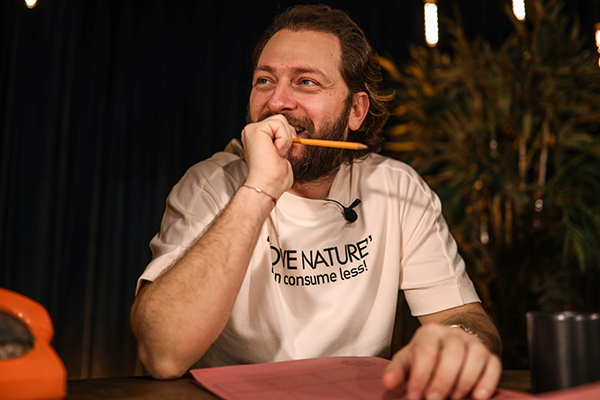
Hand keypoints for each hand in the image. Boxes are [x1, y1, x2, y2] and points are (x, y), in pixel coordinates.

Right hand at [242, 114, 293, 198]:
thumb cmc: (274, 179)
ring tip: (277, 153)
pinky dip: (283, 138)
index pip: (279, 127)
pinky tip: (275, 151)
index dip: (287, 138)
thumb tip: (297, 137)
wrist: (267, 186)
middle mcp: (252, 132)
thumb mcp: (283, 157)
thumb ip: (286, 144)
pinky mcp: (255, 129)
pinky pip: (279, 124)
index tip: (283, 154)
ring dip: (286, 138)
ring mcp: (252, 130)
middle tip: (280, 154)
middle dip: (288, 136)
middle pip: (280, 120)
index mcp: (258, 139)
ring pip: (281, 120)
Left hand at [383, 324, 501, 399]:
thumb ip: (397, 372)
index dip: (420, 376)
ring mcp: (473, 342)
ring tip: (453, 398)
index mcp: (429, 333)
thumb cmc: (426, 355)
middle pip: (452, 353)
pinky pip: (493, 364)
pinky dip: (488, 381)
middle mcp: (453, 334)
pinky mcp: (489, 354)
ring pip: (475, 357)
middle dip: (442, 380)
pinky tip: (478, 396)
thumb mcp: (408, 360)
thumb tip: (389, 384)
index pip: (426, 351)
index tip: (414, 396)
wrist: (450, 343)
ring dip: (464, 381)